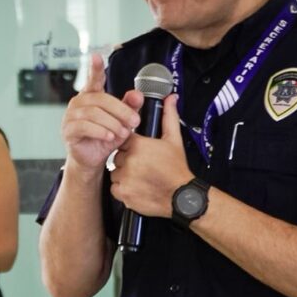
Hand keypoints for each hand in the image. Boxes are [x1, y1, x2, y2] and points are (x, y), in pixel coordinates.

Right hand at [61, 54, 141, 172]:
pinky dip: (100, 131)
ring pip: (94, 113)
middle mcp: (79, 102)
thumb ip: (129, 107)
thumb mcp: (121, 121)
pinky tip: (109, 137)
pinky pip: (84, 126)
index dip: (95, 68)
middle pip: (101, 99)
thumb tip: (138, 94)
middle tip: (134, 122)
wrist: (93, 159)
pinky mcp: (68, 130)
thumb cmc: (105, 137)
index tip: (97, 56)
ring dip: (112, 123)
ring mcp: (71, 116)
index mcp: (92, 96)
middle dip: (120, 110)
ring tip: (122, 133)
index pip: (93, 79)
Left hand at [110, 93, 194, 217]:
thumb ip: (169, 117)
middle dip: (127, 161)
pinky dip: (123, 189)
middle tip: (143, 167)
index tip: (141, 153)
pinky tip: (137, 187)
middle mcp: (130, 161)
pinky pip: (115, 188)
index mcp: (139, 145)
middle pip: (118, 157)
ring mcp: (125, 178)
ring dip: (124, 175)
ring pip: (115, 173)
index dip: (131, 147)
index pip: (123, 140)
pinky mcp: (123, 193)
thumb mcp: (174, 140)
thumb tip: (171, 99)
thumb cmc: (177, 169)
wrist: (182, 197)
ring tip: (141, 177)